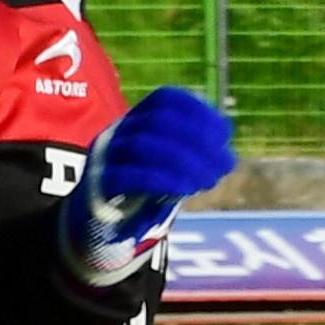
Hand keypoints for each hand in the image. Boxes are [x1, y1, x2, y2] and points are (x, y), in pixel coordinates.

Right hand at [60, 85, 232, 286]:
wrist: (97, 225)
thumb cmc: (140, 193)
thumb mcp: (168, 170)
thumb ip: (193, 159)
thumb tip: (227, 158)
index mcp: (136, 120)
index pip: (166, 99)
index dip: (198, 111)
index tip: (224, 134)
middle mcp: (119, 131)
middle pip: (159, 121)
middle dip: (198, 140)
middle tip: (221, 165)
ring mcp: (105, 156)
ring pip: (144, 146)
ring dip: (184, 161)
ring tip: (207, 180)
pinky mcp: (98, 185)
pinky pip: (129, 176)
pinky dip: (162, 180)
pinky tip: (184, 189)